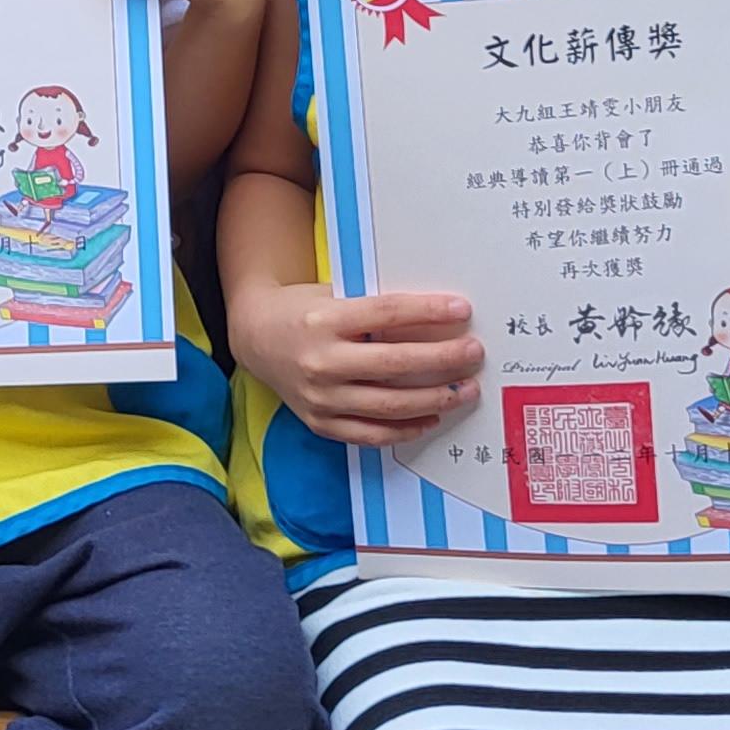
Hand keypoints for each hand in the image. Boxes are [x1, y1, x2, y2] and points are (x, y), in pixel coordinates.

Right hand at [229, 274, 484, 447]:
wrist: (255, 336)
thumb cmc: (304, 310)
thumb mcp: (334, 296)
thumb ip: (375, 310)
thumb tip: (436, 319)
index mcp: (324, 320)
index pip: (387, 314)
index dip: (428, 312)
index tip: (461, 309)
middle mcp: (321, 361)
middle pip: (395, 364)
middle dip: (442, 359)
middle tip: (473, 353)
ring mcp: (320, 398)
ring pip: (389, 404)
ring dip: (435, 398)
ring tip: (465, 390)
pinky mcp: (320, 423)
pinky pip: (371, 434)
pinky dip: (405, 429)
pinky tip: (431, 417)